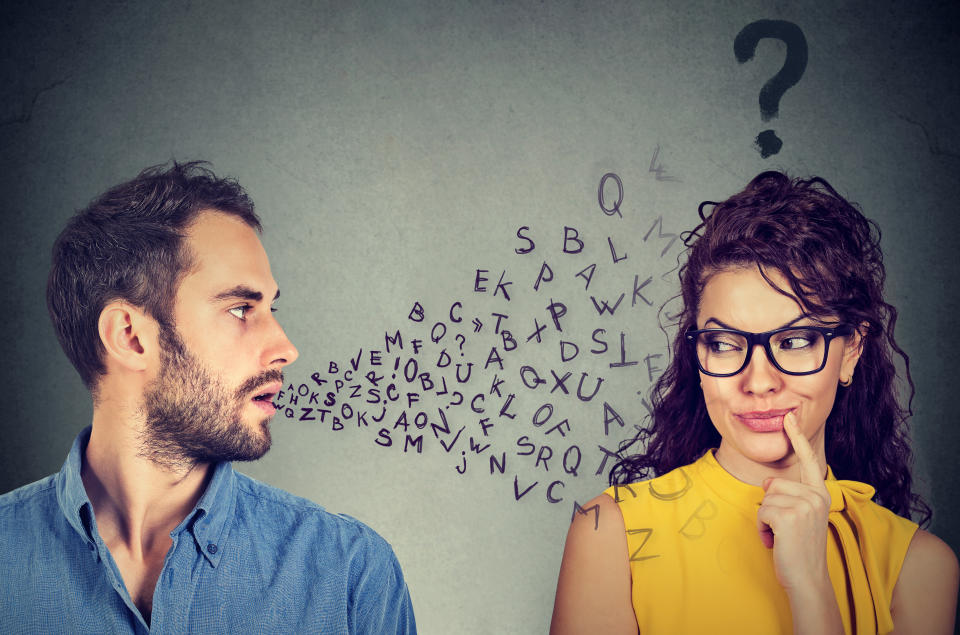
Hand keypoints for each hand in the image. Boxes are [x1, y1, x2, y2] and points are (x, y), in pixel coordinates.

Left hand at [756, 412, 831, 592]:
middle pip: (773, 483)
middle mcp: (817, 496)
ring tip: (781, 536)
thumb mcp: (798, 517)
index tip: (789, 417)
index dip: (797, 438)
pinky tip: (776, 541)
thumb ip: (788, 495)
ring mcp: (805, 505)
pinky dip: (762, 528)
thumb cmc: (799, 549)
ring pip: (765, 497)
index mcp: (821, 494)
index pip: (809, 460)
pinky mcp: (789, 516)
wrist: (807, 579)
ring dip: (765, 520)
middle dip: (769, 507)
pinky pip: (761, 511)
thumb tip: (767, 481)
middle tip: (785, 530)